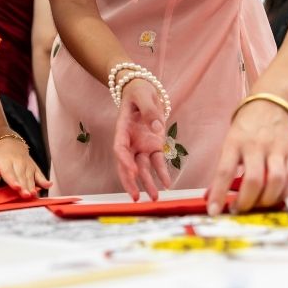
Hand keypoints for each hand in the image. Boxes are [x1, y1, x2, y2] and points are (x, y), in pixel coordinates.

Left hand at [0, 138, 50, 198]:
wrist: (11, 145)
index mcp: (5, 162)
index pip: (8, 172)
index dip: (13, 180)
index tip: (16, 187)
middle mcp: (18, 163)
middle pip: (21, 177)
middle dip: (24, 187)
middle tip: (26, 196)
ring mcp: (27, 165)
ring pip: (30, 177)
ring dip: (32, 186)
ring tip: (34, 195)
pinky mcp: (34, 168)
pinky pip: (40, 174)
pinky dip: (44, 180)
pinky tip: (48, 185)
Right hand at [112, 79, 171, 200]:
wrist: (142, 89)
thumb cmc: (139, 91)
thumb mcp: (144, 95)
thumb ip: (150, 111)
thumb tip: (157, 128)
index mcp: (123, 128)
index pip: (120, 148)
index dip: (124, 161)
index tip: (133, 172)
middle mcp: (130, 140)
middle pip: (127, 163)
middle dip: (131, 181)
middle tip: (136, 197)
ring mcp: (141, 144)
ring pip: (142, 167)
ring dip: (147, 182)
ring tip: (154, 198)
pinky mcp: (153, 145)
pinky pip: (157, 162)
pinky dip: (161, 173)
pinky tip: (167, 184)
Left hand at [207, 98, 287, 215]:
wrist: (273, 101)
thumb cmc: (247, 126)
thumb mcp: (230, 141)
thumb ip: (224, 169)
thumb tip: (210, 198)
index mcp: (234, 142)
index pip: (224, 171)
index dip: (219, 194)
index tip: (214, 212)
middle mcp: (256, 145)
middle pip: (253, 180)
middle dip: (246, 202)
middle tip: (239, 211)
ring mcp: (277, 148)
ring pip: (275, 180)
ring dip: (266, 200)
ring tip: (257, 206)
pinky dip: (285, 193)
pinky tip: (276, 199)